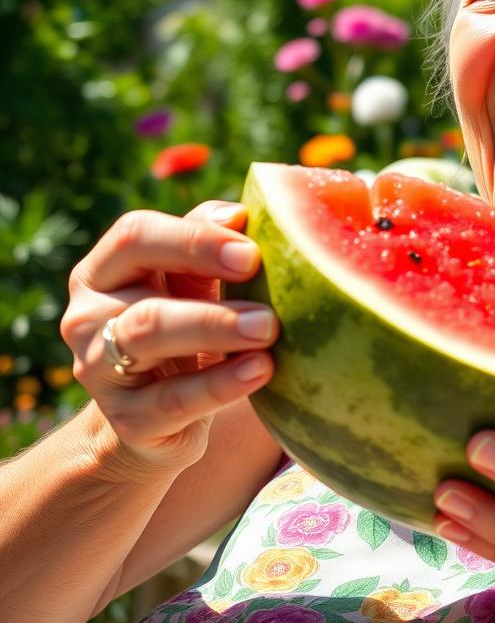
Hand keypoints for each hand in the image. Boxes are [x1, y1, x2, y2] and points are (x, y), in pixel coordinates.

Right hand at [60, 202, 278, 476]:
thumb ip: (207, 236)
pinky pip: (173, 400)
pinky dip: (221, 384)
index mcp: (105, 268)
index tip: (252, 251)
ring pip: (150, 341)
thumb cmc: (184, 319)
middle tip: (268, 302)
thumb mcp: (190, 277)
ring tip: (268, 331)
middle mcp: (90, 315)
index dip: (195, 239)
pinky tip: (260, 370)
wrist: (157, 413)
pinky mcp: (128, 419)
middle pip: (143, 298)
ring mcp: (101, 370)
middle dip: (209, 298)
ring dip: (215, 331)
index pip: (135, 236)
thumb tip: (238, 212)